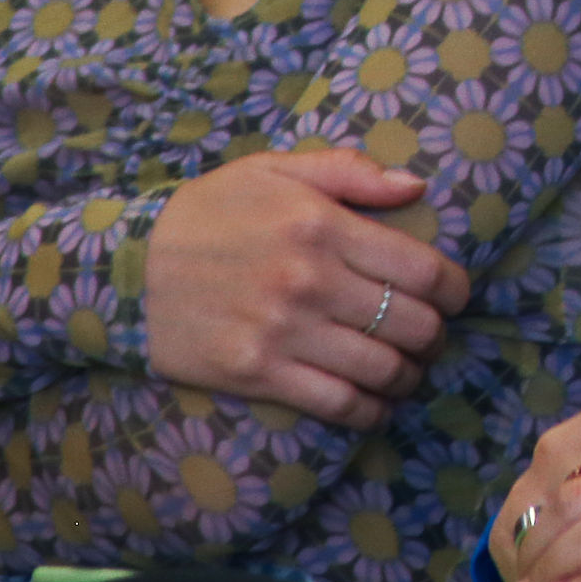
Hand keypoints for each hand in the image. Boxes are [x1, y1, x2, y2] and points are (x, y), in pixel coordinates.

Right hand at [141, 148, 471, 428]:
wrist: (124, 269)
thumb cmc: (208, 213)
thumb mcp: (273, 170)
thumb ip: (349, 172)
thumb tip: (417, 184)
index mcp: (321, 225)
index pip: (423, 270)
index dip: (455, 290)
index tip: (456, 296)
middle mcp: (309, 280)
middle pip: (412, 324)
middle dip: (435, 335)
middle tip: (430, 336)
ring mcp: (284, 331)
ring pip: (382, 369)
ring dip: (408, 376)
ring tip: (407, 370)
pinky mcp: (257, 373)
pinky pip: (337, 403)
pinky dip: (370, 411)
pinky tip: (375, 404)